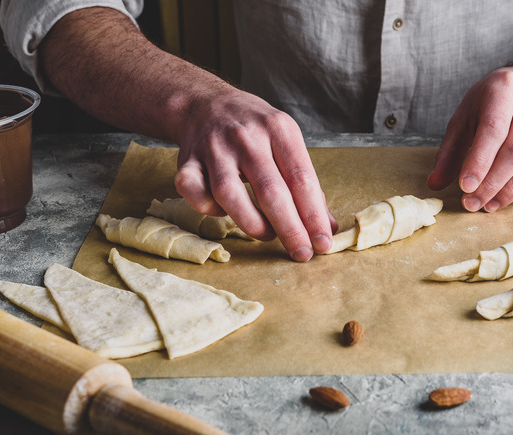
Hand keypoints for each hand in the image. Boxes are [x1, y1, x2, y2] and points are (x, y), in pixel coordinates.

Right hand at [174, 87, 337, 260]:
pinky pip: (194, 193)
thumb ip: (306, 183)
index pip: (301, 179)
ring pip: (230, 195)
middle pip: (270, 191)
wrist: (204, 103)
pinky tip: (224, 212)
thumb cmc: (254, 129)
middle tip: (302, 253)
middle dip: (290, 229)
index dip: (314, 216)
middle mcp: (246, 136)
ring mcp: (214, 148)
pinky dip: (209, 210)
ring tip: (267, 234)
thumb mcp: (286, 141)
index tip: (323, 243)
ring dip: (252, 224)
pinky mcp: (186, 161)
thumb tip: (326, 227)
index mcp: (278, 129)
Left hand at [427, 67, 512, 211]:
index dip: (479, 162)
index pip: (494, 129)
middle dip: (493, 183)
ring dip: (512, 190)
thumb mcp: (465, 118)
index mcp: (505, 86)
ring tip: (489, 205)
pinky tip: (510, 195)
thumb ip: (450, 151)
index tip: (465, 187)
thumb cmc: (492, 103)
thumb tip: (435, 184)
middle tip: (473, 203)